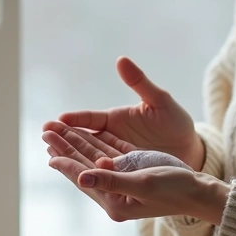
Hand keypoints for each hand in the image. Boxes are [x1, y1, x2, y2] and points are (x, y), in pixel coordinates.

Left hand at [43, 134, 228, 224]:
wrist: (201, 192)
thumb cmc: (175, 188)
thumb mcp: (142, 183)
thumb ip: (111, 179)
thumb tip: (83, 175)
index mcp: (114, 202)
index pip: (83, 177)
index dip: (65, 161)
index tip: (48, 147)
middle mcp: (116, 195)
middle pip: (84, 166)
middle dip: (66, 147)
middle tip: (46, 131)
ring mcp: (124, 185)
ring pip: (94, 159)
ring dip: (77, 144)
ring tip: (58, 131)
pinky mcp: (134, 174)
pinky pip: (109, 157)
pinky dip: (96, 145)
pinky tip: (85, 136)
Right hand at [44, 56, 204, 169]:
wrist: (189, 150)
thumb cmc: (176, 122)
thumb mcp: (160, 101)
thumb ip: (140, 83)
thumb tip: (121, 59)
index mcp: (115, 119)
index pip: (90, 118)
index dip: (75, 119)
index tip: (60, 119)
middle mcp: (110, 137)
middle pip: (82, 137)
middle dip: (64, 136)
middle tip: (45, 136)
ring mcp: (114, 156)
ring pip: (88, 156)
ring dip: (71, 155)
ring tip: (51, 155)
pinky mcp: (121, 172)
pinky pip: (103, 172)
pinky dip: (89, 172)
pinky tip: (76, 175)